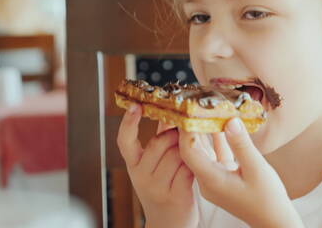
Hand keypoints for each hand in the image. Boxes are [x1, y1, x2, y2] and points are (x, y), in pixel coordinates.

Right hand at [117, 104, 197, 227]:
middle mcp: (141, 176)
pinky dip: (194, 164)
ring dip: (187, 150)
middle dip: (174, 135)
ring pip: (176, 154)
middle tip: (185, 134)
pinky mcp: (175, 196)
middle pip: (158, 143)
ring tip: (192, 152)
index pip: (124, 141)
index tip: (135, 104)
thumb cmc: (164, 189)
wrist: (168, 226)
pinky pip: (187, 169)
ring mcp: (157, 187)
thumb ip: (160, 140)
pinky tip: (197, 165)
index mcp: (134, 165)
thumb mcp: (154, 166)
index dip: (128, 122)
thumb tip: (166, 113)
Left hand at [179, 118, 304, 227]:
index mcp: (211, 180)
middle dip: (194, 126)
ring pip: (204, 151)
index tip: (188, 109)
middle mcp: (207, 180)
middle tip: (195, 104)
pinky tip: (222, 123)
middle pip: (193, 149)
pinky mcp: (223, 177)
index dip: (186, 130)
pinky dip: (218, 140)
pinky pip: (215, 155)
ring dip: (206, 131)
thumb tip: (230, 120)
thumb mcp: (257, 169)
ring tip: (207, 108)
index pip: (188, 151)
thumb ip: (242, 144)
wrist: (274, 221)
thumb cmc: (268, 199)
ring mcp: (214, 179)